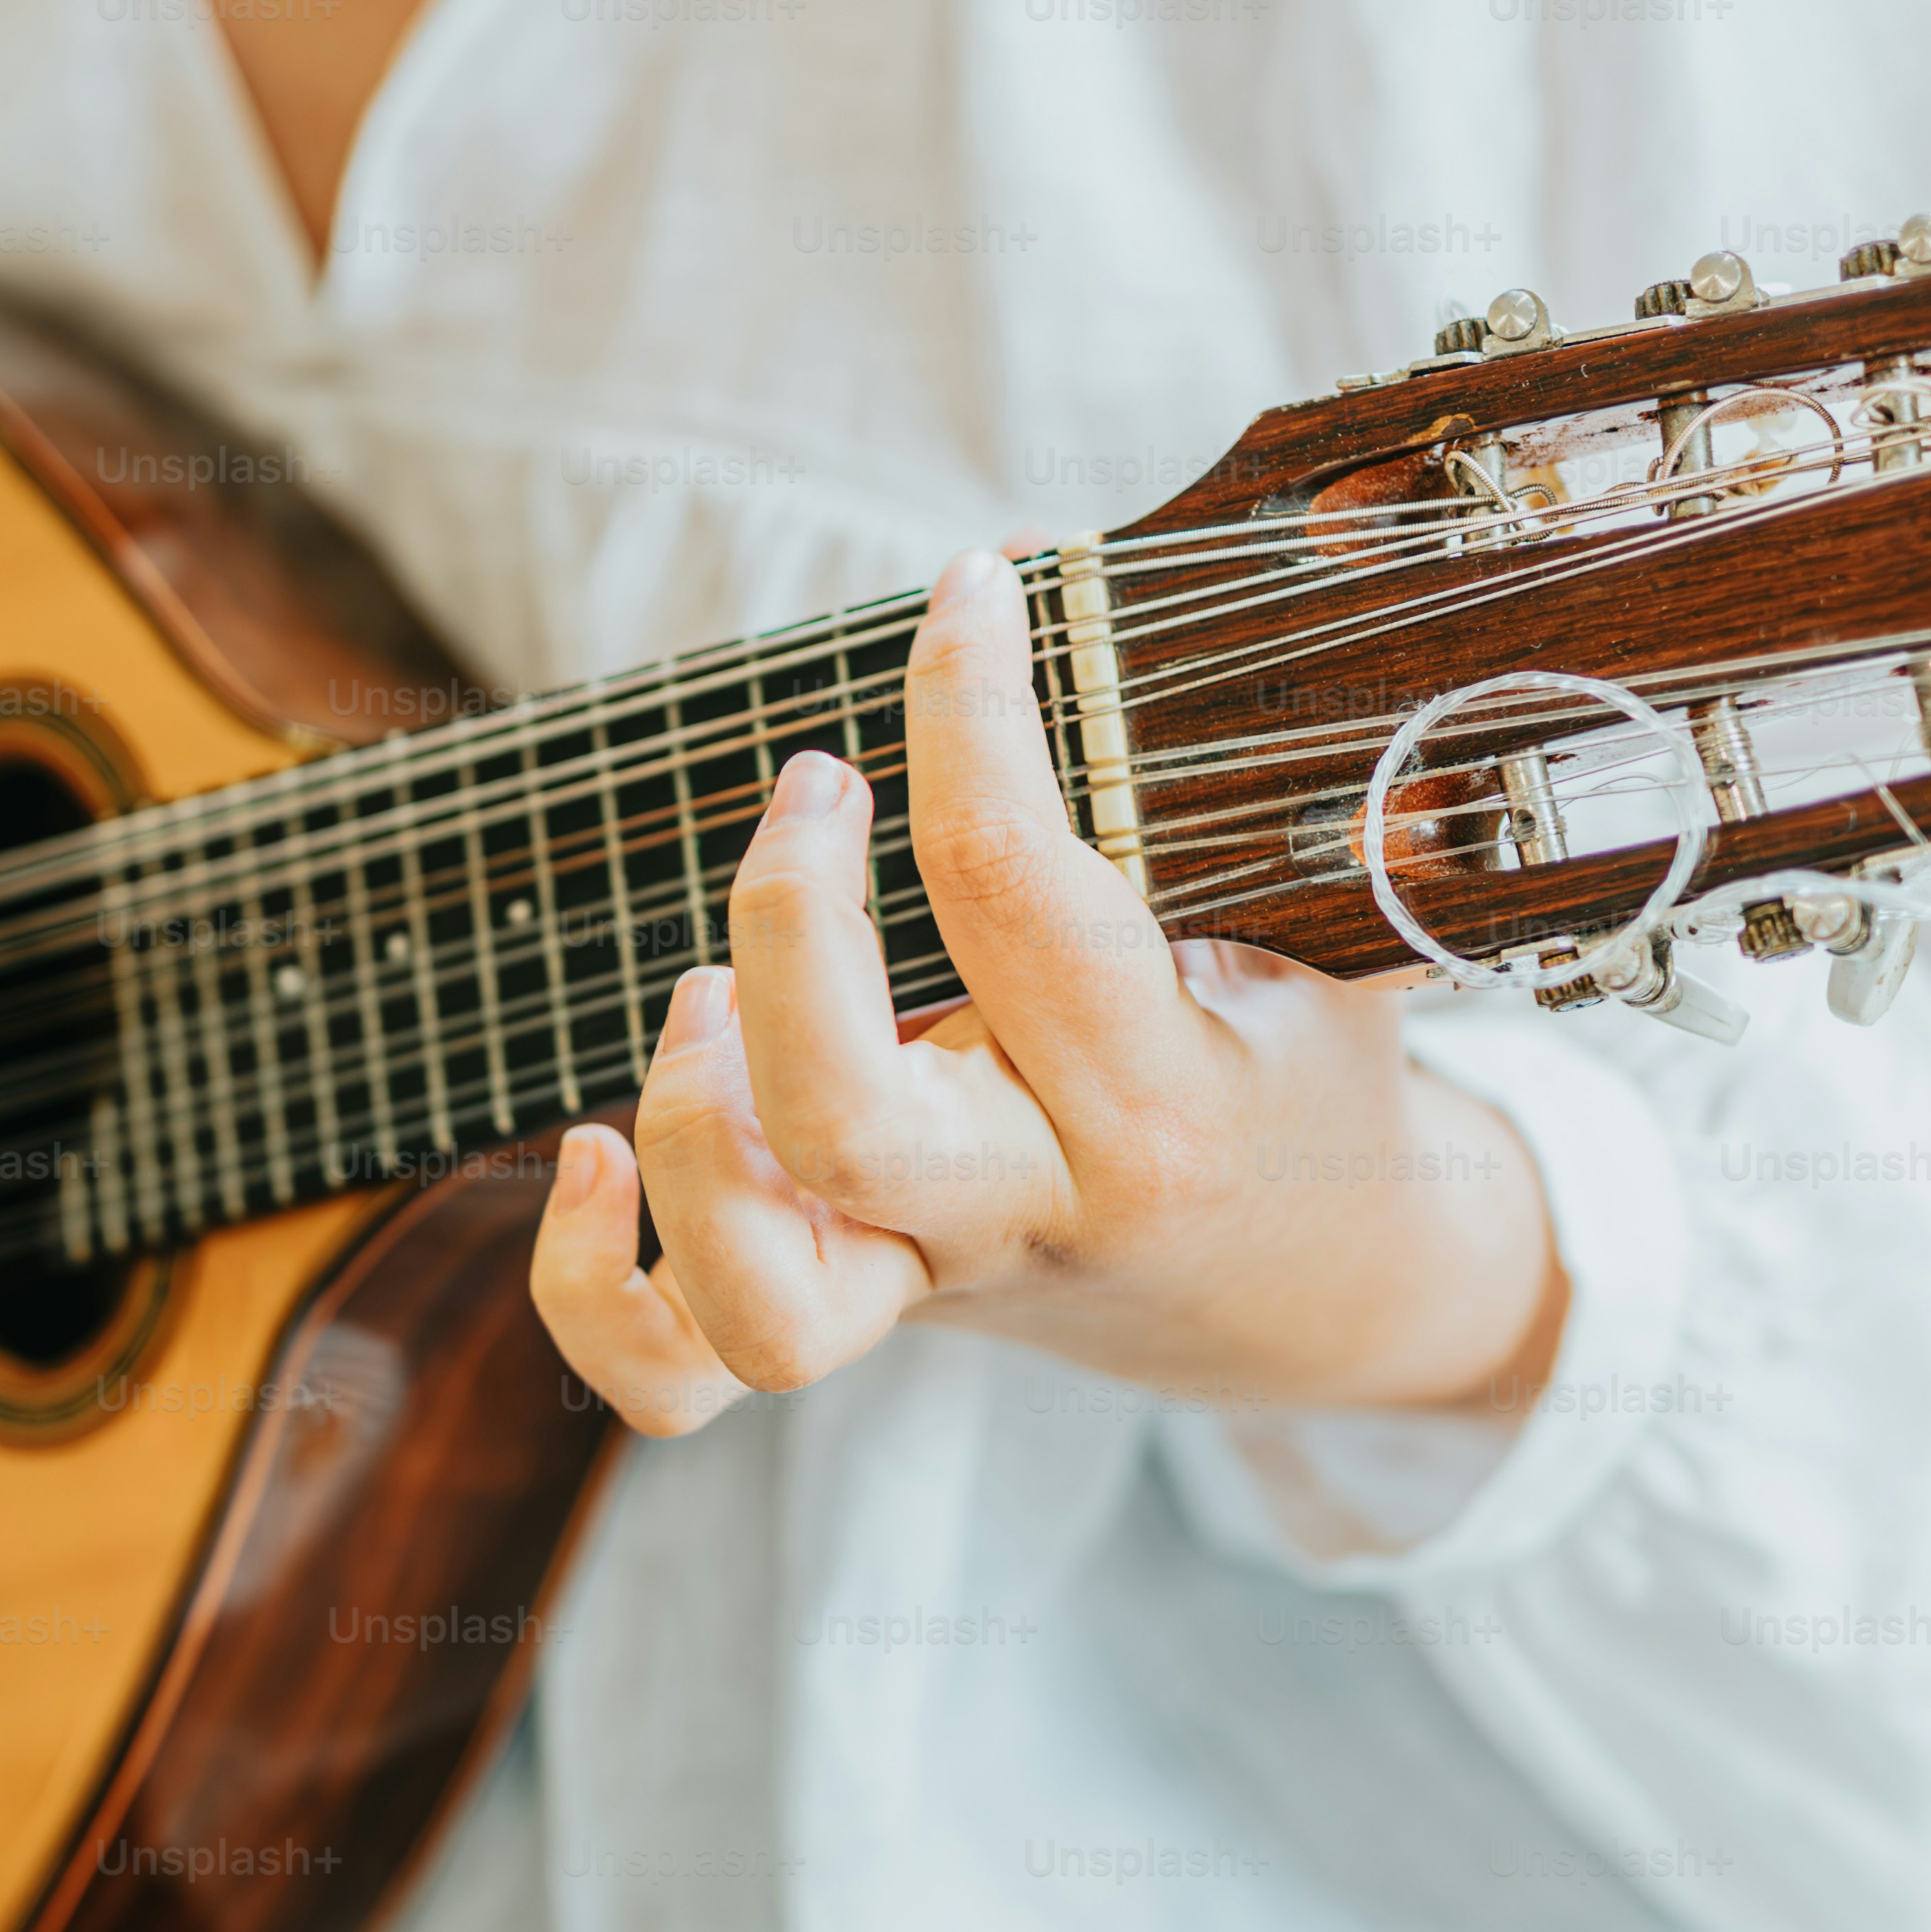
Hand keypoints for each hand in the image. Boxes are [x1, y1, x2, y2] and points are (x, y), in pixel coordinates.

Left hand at [527, 553, 1564, 1435]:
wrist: (1342, 1298)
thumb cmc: (1306, 1078)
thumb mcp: (1318, 931)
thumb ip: (1201, 781)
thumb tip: (1045, 556)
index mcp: (1157, 1106)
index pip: (1020, 890)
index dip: (970, 708)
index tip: (966, 592)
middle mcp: (1027, 1212)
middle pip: (840, 1119)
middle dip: (786, 928)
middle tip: (819, 788)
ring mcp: (924, 1284)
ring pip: (755, 1296)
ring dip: (689, 1122)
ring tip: (701, 991)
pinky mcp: (855, 1320)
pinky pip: (676, 1376)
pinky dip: (592, 1286)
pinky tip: (588, 1151)